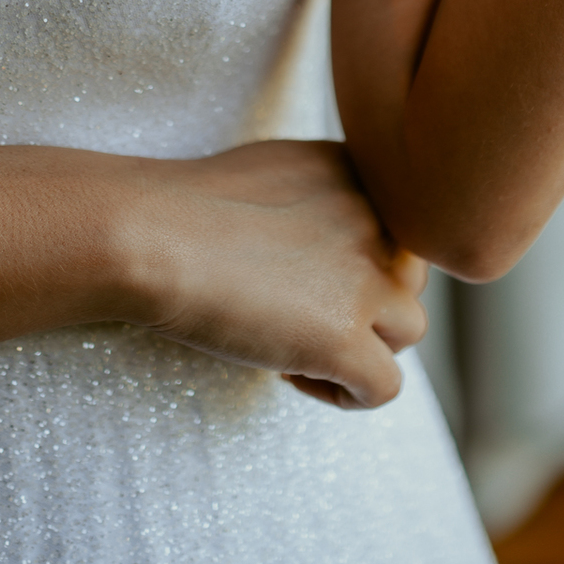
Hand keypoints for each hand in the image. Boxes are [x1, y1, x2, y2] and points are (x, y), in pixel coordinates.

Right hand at [110, 140, 428, 409]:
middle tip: (301, 311)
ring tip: (296, 343)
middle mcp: (378, 219)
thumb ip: (331, 199)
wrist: (154, 234)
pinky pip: (384, 387)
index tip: (303, 272)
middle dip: (367, 302)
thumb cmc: (192, 202)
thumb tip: (344, 247)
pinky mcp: (344, 337)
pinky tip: (293, 372)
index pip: (398, 230)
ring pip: (408, 329)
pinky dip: (345, 392)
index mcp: (362, 172)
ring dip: (362, 343)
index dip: (356, 261)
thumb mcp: (283, 171)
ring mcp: (366, 280)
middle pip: (409, 277)